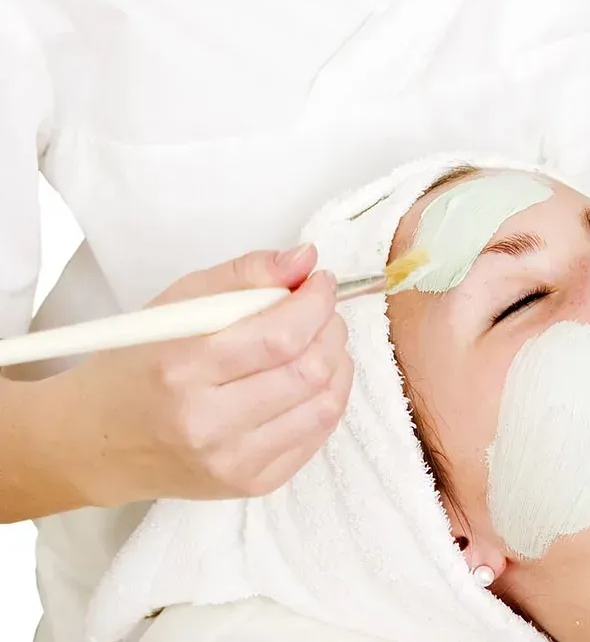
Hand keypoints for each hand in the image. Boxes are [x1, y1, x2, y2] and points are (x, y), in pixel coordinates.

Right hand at [63, 245, 351, 504]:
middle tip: (323, 311)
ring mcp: (233, 461)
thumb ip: (244, 275)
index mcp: (182, 369)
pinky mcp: (252, 484)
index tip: (322, 283)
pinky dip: (328, 399)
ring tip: (323, 341)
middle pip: (308, 371)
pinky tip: (312, 379)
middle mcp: (209, 423)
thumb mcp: (176, 305)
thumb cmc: (136, 365)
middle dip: (331, 330)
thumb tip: (306, 258)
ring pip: (323, 406)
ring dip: (338, 363)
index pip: (280, 336)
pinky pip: (317, 437)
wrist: (97, 443)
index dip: (316, 304)